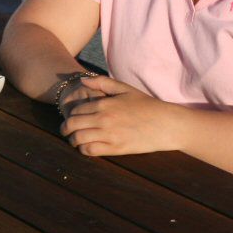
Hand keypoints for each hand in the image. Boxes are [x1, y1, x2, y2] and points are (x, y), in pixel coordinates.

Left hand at [60, 75, 183, 156]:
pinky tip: (87, 147)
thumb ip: (102, 82)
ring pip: (78, 139)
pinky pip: (91, 151)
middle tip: (66, 131)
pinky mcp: (116, 149)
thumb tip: (82, 80)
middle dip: (66, 129)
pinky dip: (84, 150)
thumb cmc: (146, 105)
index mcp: (104, 104)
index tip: (72, 118)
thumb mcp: (125, 89)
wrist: (166, 124)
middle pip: (73, 125)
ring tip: (75, 140)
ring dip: (73, 140)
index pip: (76, 110)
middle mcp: (104, 119)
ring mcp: (109, 135)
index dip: (71, 115)